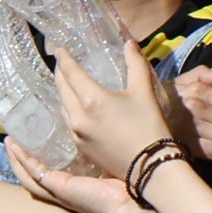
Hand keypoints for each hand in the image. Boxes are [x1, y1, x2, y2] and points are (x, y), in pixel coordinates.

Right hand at [7, 137, 136, 212]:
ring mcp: (60, 192)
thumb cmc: (130, 186)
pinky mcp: (60, 189)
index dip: (38, 157)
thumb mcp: (112, 164)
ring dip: (17, 159)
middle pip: (34, 176)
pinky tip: (15, 147)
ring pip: (29, 177)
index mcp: (76, 186)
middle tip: (13, 140)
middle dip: (21, 158)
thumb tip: (108, 128)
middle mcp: (64, 191)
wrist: (134, 203)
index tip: (34, 139)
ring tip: (8, 142)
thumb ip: (105, 150)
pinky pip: (34, 175)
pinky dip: (23, 161)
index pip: (50, 172)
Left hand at [52, 44, 179, 170]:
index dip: (64, 59)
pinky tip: (76, 108)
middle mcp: (78, 117)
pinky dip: (70, 110)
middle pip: (62, 89)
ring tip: (67, 84)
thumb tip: (129, 43)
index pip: (70, 73)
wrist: (151, 168)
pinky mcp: (82, 149)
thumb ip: (136, 64)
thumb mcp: (144, 92)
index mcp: (92, 100)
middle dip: (60, 74)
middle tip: (61, 64)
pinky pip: (70, 124)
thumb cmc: (149, 127)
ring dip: (63, 93)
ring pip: (63, 108)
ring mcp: (78, 135)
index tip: (61, 49)